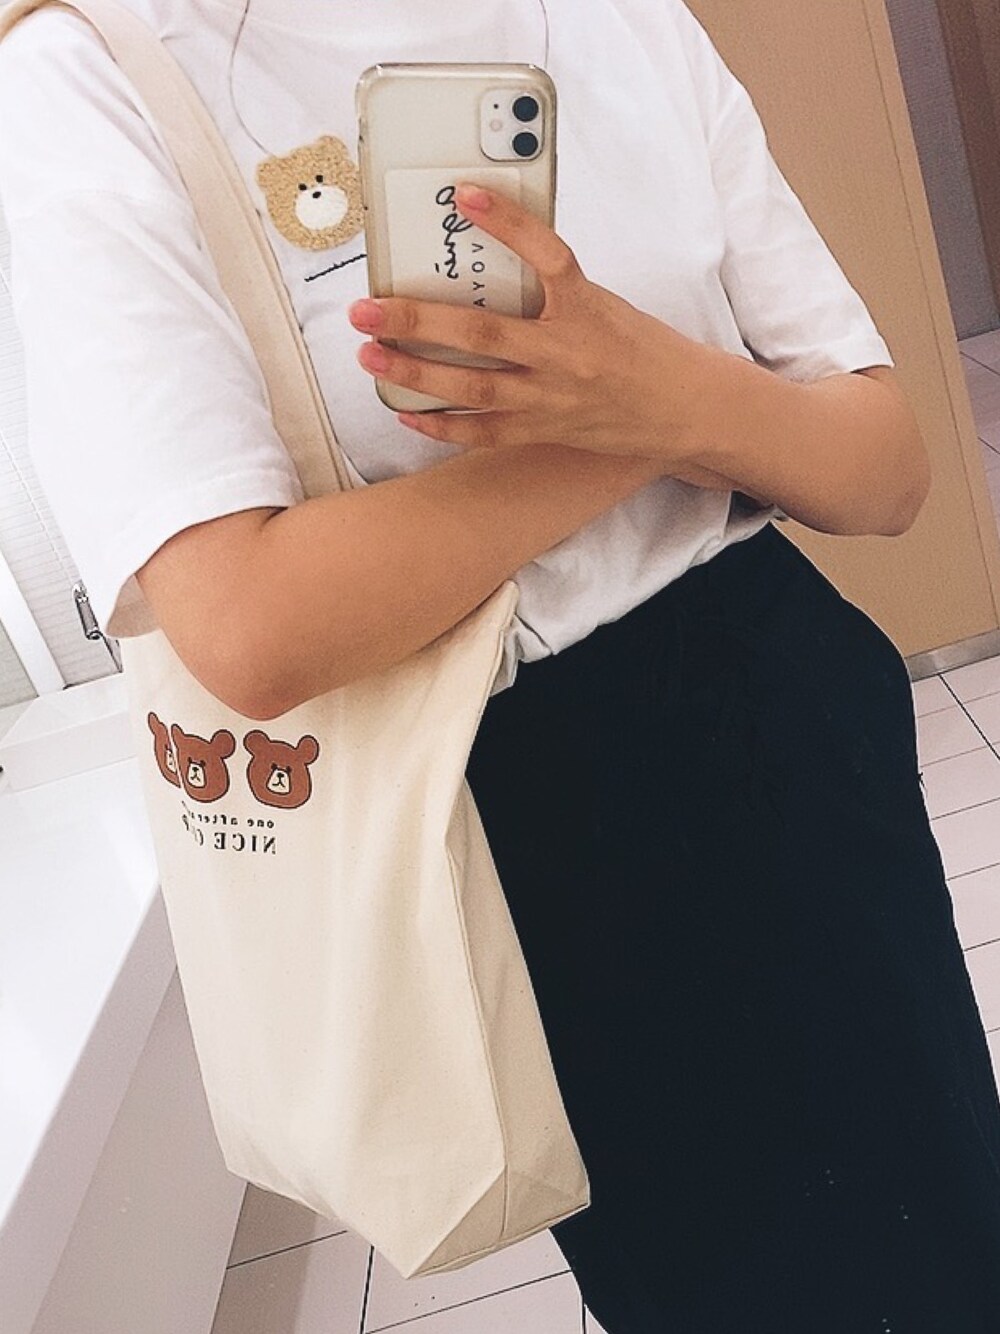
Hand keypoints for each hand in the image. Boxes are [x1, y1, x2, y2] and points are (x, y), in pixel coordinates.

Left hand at [347, 184, 706, 463]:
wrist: (683, 409)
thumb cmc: (643, 350)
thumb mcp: (605, 304)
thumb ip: (554, 289)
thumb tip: (491, 260)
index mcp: (588, 308)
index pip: (548, 255)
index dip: (508, 224)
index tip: (466, 196)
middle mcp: (567, 354)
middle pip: (482, 335)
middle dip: (416, 321)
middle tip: (368, 308)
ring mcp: (552, 398)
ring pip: (473, 388)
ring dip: (415, 372)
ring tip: (371, 356)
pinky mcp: (545, 430)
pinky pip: (485, 432)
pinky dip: (442, 424)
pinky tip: (406, 411)